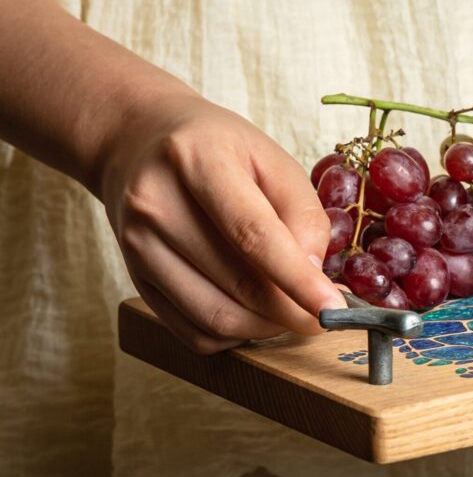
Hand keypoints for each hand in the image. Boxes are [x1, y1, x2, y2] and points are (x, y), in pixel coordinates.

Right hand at [99, 87, 344, 352]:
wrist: (137, 143)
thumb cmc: (216, 149)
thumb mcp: (271, 157)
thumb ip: (302, 212)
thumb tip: (314, 273)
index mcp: (196, 160)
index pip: (253, 235)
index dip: (297, 279)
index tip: (332, 307)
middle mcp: (156, 204)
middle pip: (237, 284)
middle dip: (292, 311)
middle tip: (324, 312)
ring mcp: (137, 246)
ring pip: (216, 318)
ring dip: (267, 327)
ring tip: (292, 309)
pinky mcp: (135, 280)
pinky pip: (194, 332)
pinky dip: (236, 333)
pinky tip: (254, 312)